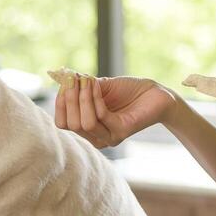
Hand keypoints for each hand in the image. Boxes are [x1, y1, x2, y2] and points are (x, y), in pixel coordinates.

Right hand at [54, 74, 174, 148]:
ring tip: (88, 80)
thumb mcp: (99, 86)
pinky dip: (96, 97)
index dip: (60, 102)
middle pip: (70, 124)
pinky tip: (98, 84)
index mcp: (86, 128)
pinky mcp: (121, 131)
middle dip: (70, 98)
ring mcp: (109, 137)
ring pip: (84, 123)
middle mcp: (96, 137)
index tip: (66, 81)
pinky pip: (101, 116)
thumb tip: (62, 78)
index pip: (62, 123)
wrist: (155, 94)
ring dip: (83, 97)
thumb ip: (81, 86)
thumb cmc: (127, 91)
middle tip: (75, 78)